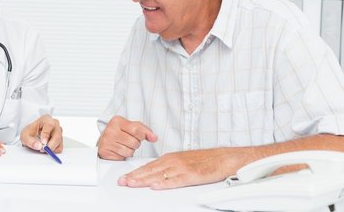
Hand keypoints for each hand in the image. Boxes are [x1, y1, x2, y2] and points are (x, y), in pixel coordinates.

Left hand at [20, 114, 62, 152]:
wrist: (31, 134)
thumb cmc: (30, 132)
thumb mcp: (25, 136)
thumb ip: (30, 141)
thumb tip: (38, 146)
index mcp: (46, 119)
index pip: (49, 125)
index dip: (46, 135)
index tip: (43, 143)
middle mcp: (54, 124)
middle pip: (57, 134)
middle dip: (51, 144)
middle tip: (44, 149)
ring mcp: (58, 131)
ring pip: (60, 141)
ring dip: (52, 148)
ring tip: (43, 149)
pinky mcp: (60, 139)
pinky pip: (60, 146)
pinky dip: (54, 150)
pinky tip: (47, 149)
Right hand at [98, 116, 156, 159]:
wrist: (104, 140)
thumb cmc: (120, 132)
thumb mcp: (131, 126)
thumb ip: (144, 130)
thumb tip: (154, 138)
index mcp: (117, 121)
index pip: (136, 130)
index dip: (143, 135)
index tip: (141, 136)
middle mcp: (110, 130)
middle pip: (134, 142)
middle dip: (135, 144)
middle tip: (129, 140)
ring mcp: (106, 142)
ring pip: (129, 152)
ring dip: (130, 150)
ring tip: (124, 145)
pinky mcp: (105, 152)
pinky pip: (122, 158)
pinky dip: (123, 156)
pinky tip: (119, 151)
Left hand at [118, 147, 248, 188]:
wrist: (221, 158)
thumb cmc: (203, 161)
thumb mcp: (181, 161)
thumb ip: (168, 167)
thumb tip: (154, 175)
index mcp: (170, 158)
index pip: (148, 166)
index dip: (135, 172)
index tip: (124, 177)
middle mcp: (173, 162)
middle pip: (149, 170)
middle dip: (134, 176)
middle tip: (122, 181)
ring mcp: (181, 168)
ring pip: (158, 175)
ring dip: (144, 180)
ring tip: (132, 183)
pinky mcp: (190, 175)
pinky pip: (175, 181)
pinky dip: (165, 184)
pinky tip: (155, 187)